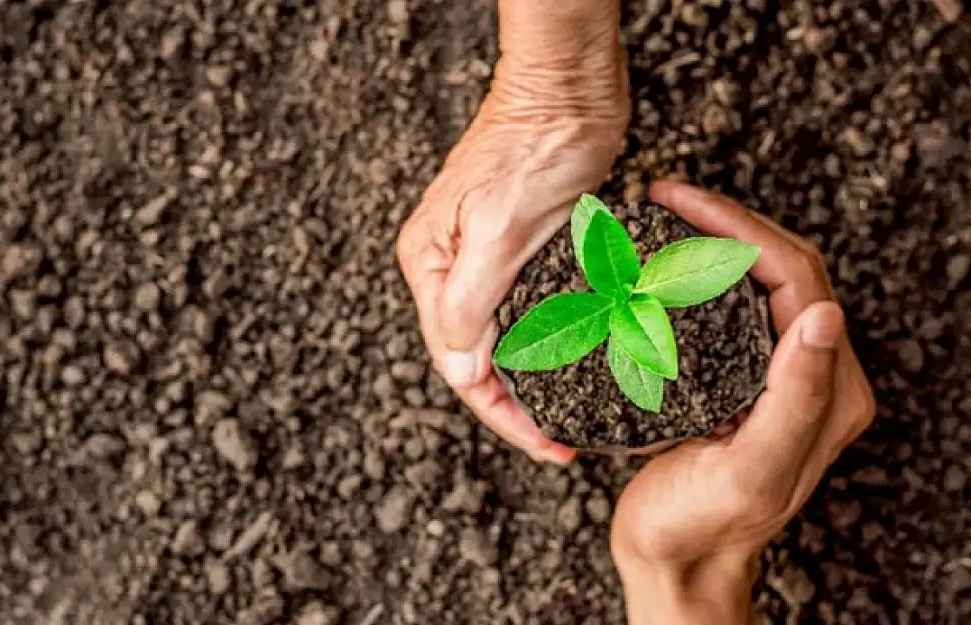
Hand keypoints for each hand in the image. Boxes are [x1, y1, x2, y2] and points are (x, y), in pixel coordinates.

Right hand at [396, 0, 628, 462]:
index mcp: (430, 266)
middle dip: (515, 407)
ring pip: (502, 341)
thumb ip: (471, 301)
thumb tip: (460, 370)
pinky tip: (572, 366)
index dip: (500, 413)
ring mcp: (482, 260)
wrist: (569, 88)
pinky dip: (547, 345)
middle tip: (560, 444)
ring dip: (531, 382)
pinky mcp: (518, 251)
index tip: (545, 445)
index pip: (457, 363)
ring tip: (567, 419)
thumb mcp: (498, 227)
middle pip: (476, 359)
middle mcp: (448, 269)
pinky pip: (526, 314)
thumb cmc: (533, 145)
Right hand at [611, 182, 875, 624]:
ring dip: (715, 240)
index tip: (680, 203)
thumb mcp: (750, 470)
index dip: (742, 229)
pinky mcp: (741, 378)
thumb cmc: (703, 524)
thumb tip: (825, 314)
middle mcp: (811, 373)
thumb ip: (794, 398)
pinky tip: (660, 265)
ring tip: (663, 217)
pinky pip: (730, 306)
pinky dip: (697, 273)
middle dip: (727, 221)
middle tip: (666, 197)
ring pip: (756, 280)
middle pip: (782, 267)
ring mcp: (775, 374)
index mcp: (828, 389)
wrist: (673, 560)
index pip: (797, 277)